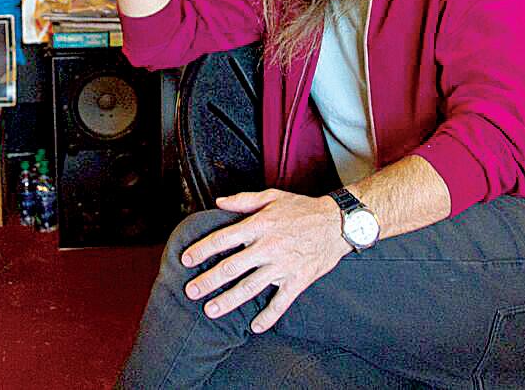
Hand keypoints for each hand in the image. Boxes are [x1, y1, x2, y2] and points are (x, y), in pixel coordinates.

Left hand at [182, 190, 349, 333]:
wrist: (338, 223)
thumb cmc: (303, 209)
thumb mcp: (272, 196)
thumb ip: (244, 200)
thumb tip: (218, 202)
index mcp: (259, 225)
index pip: (223, 239)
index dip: (202, 250)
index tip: (186, 260)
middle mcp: (267, 247)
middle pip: (230, 268)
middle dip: (207, 281)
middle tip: (190, 291)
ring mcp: (283, 266)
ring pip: (250, 287)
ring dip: (228, 301)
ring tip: (211, 310)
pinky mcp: (298, 280)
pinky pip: (281, 303)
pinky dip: (268, 317)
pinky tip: (254, 327)